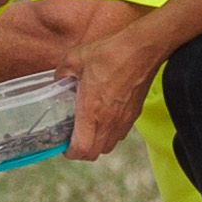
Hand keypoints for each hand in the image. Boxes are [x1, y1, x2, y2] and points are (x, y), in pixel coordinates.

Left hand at [65, 30, 159, 161]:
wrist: (143, 48)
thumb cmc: (110, 53)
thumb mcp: (75, 58)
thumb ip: (62, 72)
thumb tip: (58, 78)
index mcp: (91, 111)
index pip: (82, 149)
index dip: (70, 152)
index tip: (63, 145)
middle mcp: (109, 120)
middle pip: (96, 153)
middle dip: (83, 151)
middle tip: (73, 138)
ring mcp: (124, 119)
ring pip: (110, 145)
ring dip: (97, 142)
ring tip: (88, 128)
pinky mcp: (135, 113)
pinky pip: (121, 132)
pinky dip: (111, 132)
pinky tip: (104, 116)